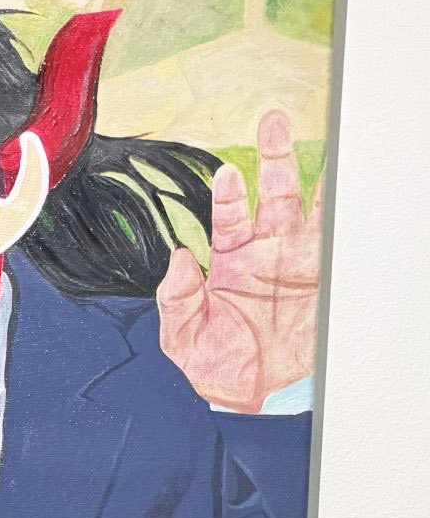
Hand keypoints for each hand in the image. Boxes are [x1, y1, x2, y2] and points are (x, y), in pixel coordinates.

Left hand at [156, 108, 322, 412]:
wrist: (258, 396)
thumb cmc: (218, 367)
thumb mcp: (181, 337)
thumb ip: (175, 298)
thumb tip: (177, 257)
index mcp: (229, 263)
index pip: (228, 216)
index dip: (228, 193)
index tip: (227, 173)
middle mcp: (265, 253)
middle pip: (272, 193)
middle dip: (274, 156)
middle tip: (273, 121)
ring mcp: (296, 260)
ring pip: (305, 204)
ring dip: (308, 172)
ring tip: (311, 140)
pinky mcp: (321, 274)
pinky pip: (333, 234)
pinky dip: (339, 208)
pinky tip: (342, 183)